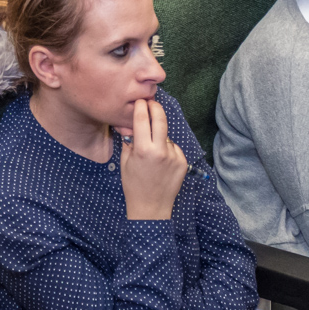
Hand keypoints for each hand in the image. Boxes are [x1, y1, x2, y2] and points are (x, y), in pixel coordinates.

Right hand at [118, 98, 188, 219]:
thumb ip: (129, 141)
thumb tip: (130, 124)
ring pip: (166, 136)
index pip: (142, 119)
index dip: (141, 107)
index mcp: (143, 150)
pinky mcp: (183, 162)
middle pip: (160, 119)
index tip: (140, 101)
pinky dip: (167, 149)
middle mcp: (161, 151)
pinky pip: (174, 148)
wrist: (151, 208)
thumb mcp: (125, 162)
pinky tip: (161, 162)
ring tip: (152, 151)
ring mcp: (174, 156)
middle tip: (151, 103)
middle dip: (155, 107)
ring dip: (159, 136)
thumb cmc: (134, 186)